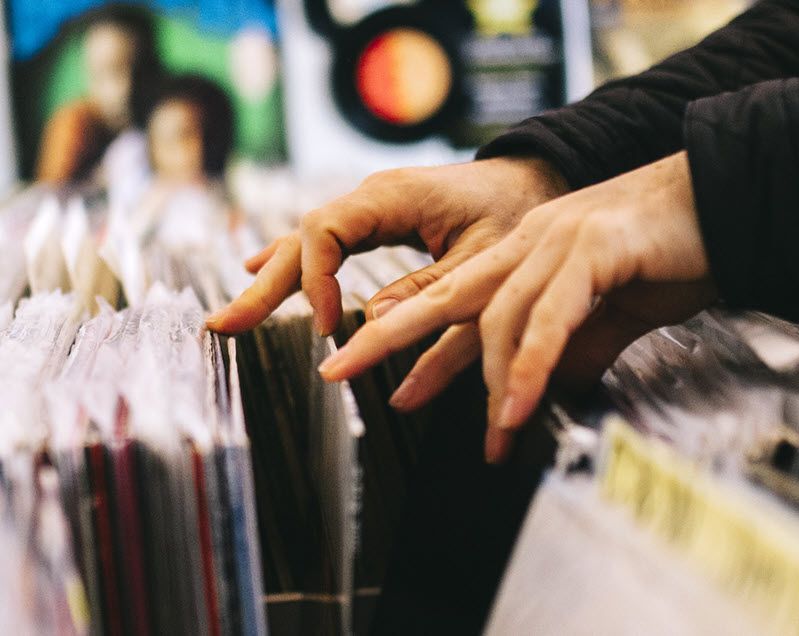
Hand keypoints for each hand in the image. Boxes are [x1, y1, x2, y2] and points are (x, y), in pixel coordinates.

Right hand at [206, 157, 567, 334]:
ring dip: (268, 279)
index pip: (324, 231)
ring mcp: (369, 207)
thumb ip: (429, 291)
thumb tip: (369, 326)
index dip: (316, 280)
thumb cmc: (513, 214)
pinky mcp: (375, 220)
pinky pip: (322, 241)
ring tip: (232, 316)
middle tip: (223, 325)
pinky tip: (261, 271)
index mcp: (392, 197)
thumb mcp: (482, 260)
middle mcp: (371, 197)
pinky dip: (293, 262)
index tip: (331, 327)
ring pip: (304, 241)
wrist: (529, 180)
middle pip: (300, 237)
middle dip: (263, 284)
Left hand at [316, 152, 716, 461]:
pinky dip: (528, 365)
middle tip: (337, 372)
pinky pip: (548, 317)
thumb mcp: (607, 312)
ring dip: (479, 379)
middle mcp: (527, 244)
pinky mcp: (592, 248)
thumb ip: (572, 344)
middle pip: (443, 295)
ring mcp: (555, 241)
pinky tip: (512, 406)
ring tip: (470, 431)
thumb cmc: (667, 253)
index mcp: (522, 253)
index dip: (410, 339)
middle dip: (386, 338)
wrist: (725, 202)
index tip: (379, 379)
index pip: (452, 301)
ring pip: (494, 313)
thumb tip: (546, 384)